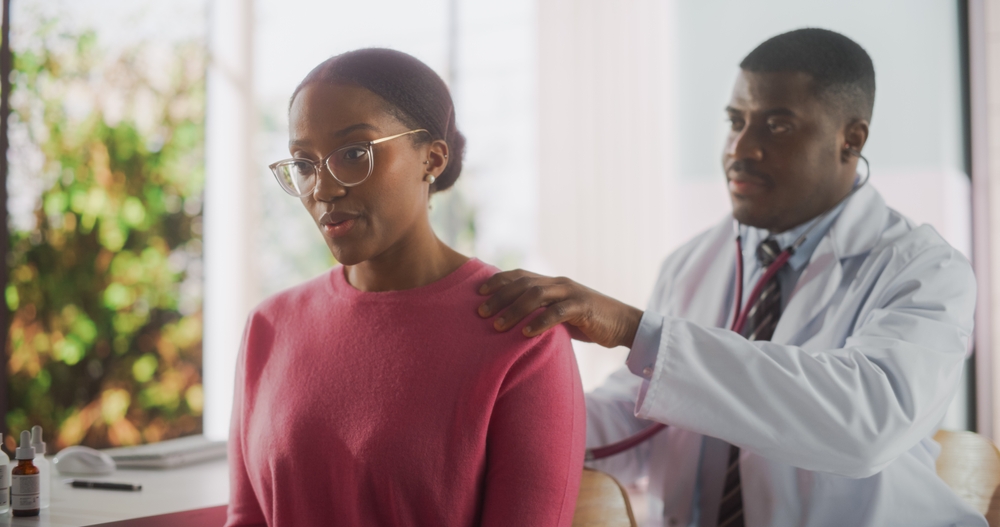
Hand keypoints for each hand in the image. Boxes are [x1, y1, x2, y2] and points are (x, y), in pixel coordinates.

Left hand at [477, 269, 643, 348]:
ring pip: (537, 295)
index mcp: (552, 283)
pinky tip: (526, 334)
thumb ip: (541, 313)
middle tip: (480, 312)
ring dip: (514, 310)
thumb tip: (515, 324)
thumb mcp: (561, 315)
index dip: (498, 281)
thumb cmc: (589, 322)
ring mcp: (571, 293)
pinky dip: (540, 322)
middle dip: (499, 297)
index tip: (478, 292)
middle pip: (523, 284)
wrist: (624, 324)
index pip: (520, 275)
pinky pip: (558, 313)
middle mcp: (559, 283)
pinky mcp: (583, 307)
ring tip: (498, 326)